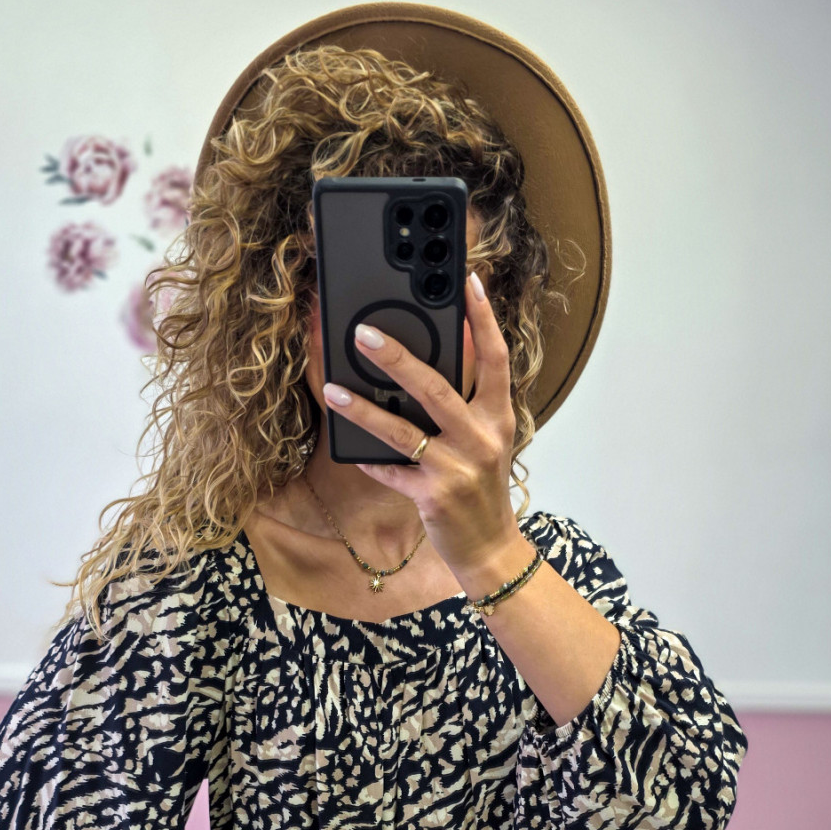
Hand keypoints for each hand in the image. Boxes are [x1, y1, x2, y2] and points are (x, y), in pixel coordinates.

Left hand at [321, 270, 520, 580]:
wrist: (490, 548)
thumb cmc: (482, 488)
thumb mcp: (488, 439)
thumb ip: (471, 400)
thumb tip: (445, 352)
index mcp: (498, 417)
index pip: (496, 358)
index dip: (483, 318)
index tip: (468, 281)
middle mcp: (481, 438)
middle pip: (437, 388)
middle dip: (398, 358)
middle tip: (363, 333)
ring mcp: (457, 468)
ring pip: (403, 431)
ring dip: (364, 410)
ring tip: (332, 390)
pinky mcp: (434, 496)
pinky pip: (392, 472)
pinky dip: (370, 460)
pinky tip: (349, 448)